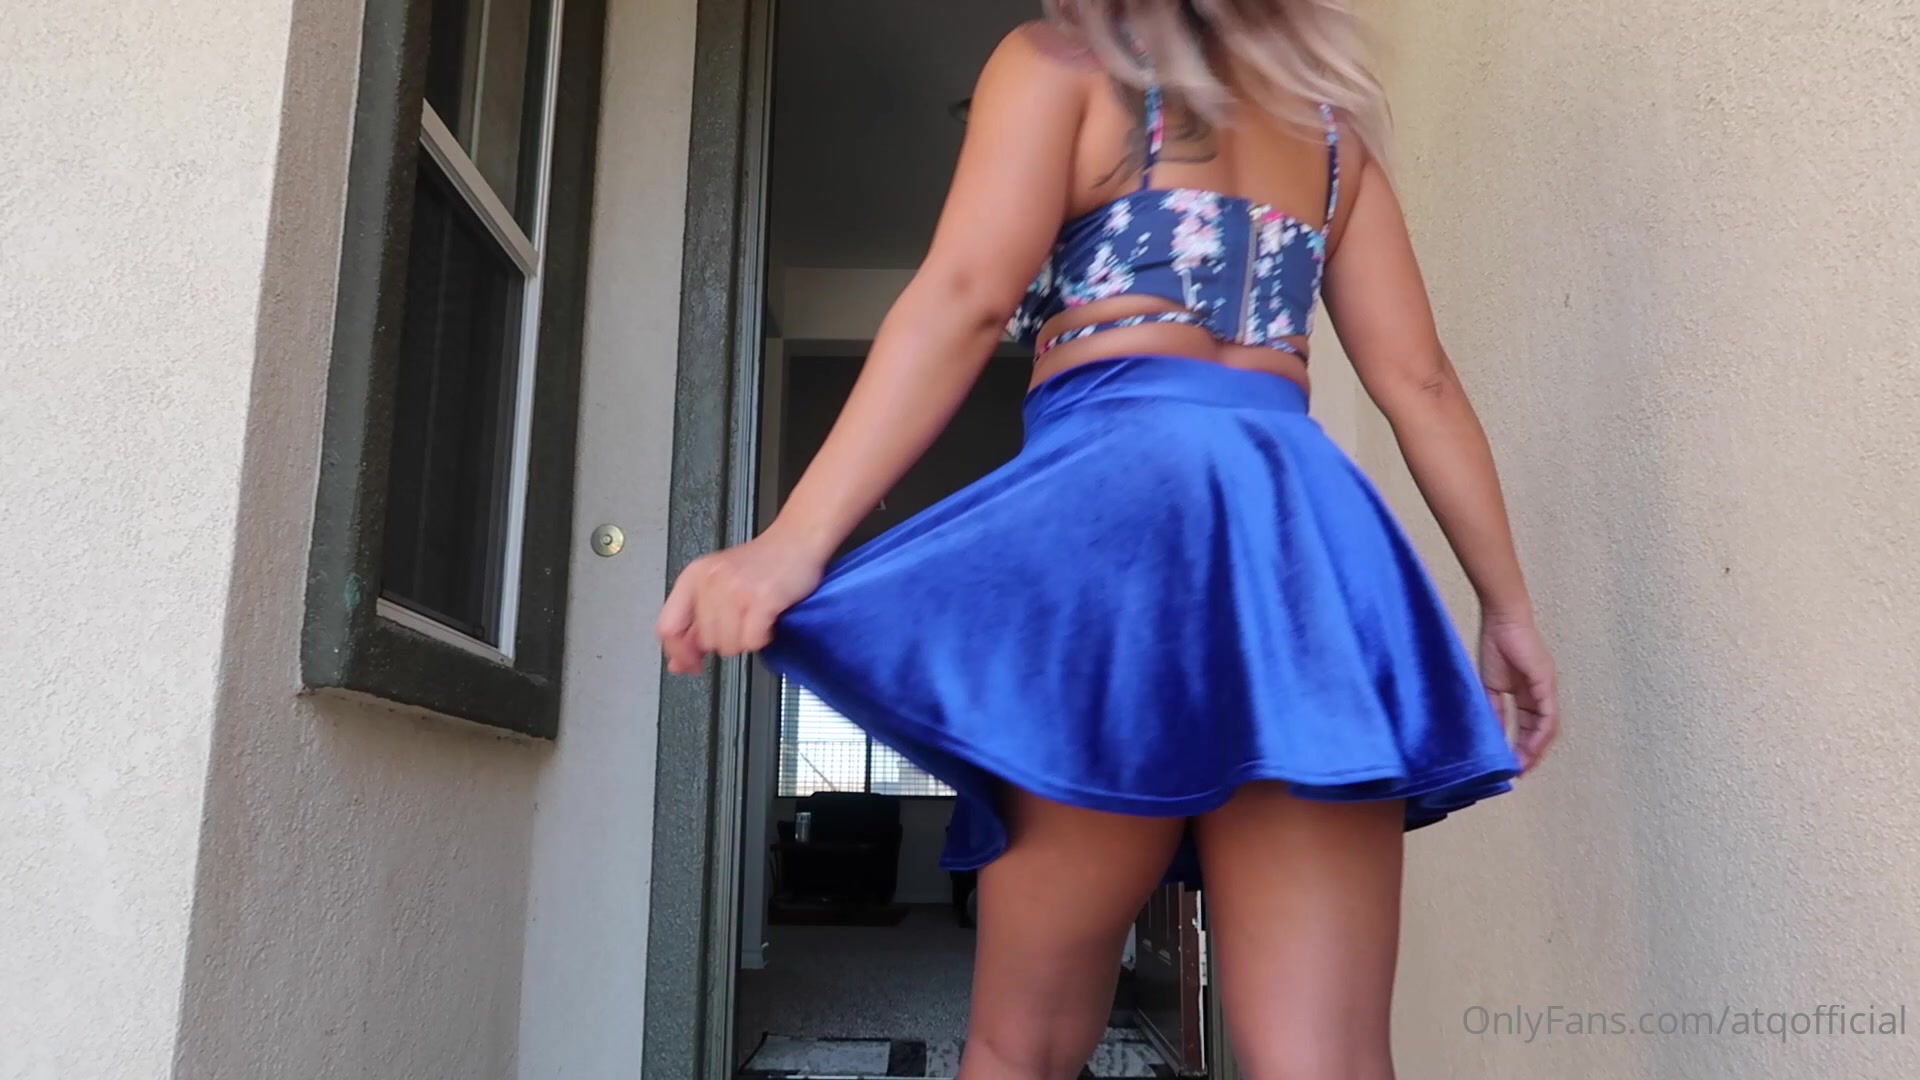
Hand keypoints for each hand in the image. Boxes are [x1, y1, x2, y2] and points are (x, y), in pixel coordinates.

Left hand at [656, 535, 824, 674]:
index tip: (691, 663)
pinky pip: (753, 641)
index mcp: (693, 577)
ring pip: (729, 645)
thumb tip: (678, 663)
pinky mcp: (762, 598)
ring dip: (747, 639)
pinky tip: (768, 620)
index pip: (668, 627)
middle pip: (705, 641)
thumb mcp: (717, 586)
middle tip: (742, 622)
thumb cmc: (760, 565)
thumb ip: (693, 625)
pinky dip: (763, 637)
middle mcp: (711, 581)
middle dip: (726, 640)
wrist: (796, 542)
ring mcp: (736, 589)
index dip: (679, 652)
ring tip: (756, 618)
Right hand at [1479, 613, 1559, 771]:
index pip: (1530, 726)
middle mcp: (1541, 695)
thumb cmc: (1496, 645)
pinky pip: (1547, 716)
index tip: (1512, 764)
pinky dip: (1539, 734)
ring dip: (1536, 749)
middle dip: (1531, 753)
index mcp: (1527, 694)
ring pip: (1548, 728)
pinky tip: (1530, 748)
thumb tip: (1493, 735)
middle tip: (1519, 772)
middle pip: (1542, 731)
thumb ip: (1494, 710)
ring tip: (1523, 765)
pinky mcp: (1545, 684)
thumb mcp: (1491, 686)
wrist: (1502, 621)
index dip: (1523, 746)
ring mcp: (1546, 690)